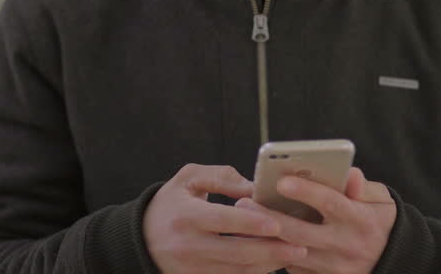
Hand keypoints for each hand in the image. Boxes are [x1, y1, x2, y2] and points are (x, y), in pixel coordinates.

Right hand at [143, 163, 309, 273]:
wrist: (140, 238)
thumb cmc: (171, 203)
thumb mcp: (189, 179)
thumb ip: (221, 176)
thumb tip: (253, 187)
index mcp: (186, 214)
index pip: (222, 220)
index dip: (251, 222)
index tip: (277, 223)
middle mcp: (188, 244)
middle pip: (235, 252)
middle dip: (270, 251)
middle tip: (300, 246)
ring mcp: (192, 267)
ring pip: (237, 270)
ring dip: (267, 264)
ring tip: (294, 254)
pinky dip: (252, 272)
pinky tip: (272, 263)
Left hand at [236, 167, 395, 273]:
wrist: (394, 260)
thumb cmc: (380, 220)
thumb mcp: (381, 199)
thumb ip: (362, 185)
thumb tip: (349, 174)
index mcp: (360, 219)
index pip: (331, 203)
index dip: (307, 192)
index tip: (282, 181)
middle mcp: (345, 244)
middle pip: (302, 232)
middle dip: (270, 218)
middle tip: (244, 203)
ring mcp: (334, 266)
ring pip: (293, 254)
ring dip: (266, 239)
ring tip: (243, 223)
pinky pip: (295, 268)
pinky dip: (276, 254)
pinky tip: (259, 239)